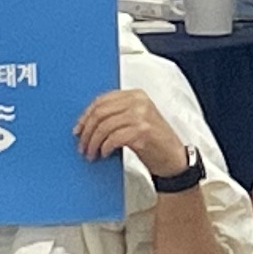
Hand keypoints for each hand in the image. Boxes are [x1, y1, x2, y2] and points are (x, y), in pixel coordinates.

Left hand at [74, 86, 194, 180]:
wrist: (174, 158)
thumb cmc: (154, 141)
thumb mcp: (137, 120)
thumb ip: (117, 114)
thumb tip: (87, 122)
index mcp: (136, 95)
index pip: (102, 100)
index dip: (86, 116)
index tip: (78, 129)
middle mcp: (139, 102)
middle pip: (100, 112)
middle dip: (87, 130)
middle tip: (82, 144)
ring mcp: (141, 116)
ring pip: (104, 126)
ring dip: (93, 142)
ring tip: (91, 153)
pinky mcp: (142, 131)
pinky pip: (113, 138)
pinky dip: (104, 147)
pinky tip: (104, 154)